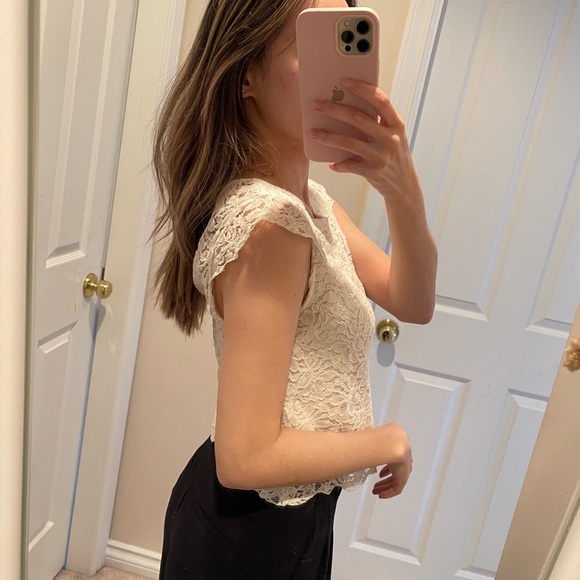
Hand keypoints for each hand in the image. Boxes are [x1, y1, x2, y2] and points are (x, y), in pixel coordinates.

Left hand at [309, 78, 421, 203]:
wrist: (404, 185)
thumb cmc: (394, 155)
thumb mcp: (393, 136)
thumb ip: (378, 122)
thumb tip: (347, 106)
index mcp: (396, 124)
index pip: (380, 100)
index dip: (362, 89)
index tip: (344, 81)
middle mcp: (389, 138)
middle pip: (358, 118)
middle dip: (334, 109)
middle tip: (315, 104)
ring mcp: (380, 156)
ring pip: (348, 141)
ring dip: (328, 136)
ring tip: (312, 132)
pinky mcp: (372, 172)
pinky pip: (349, 165)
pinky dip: (338, 164)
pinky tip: (330, 163)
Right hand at [372, 443, 412, 499]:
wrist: (394, 443)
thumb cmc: (386, 439)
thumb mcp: (378, 443)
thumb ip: (373, 447)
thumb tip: (361, 445)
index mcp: (399, 452)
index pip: (393, 464)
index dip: (386, 470)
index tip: (380, 474)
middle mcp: (403, 462)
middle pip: (394, 474)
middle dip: (384, 480)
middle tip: (376, 485)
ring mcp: (404, 471)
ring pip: (395, 482)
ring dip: (384, 487)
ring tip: (376, 491)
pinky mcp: (403, 479)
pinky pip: (396, 490)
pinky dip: (388, 493)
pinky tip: (381, 495)